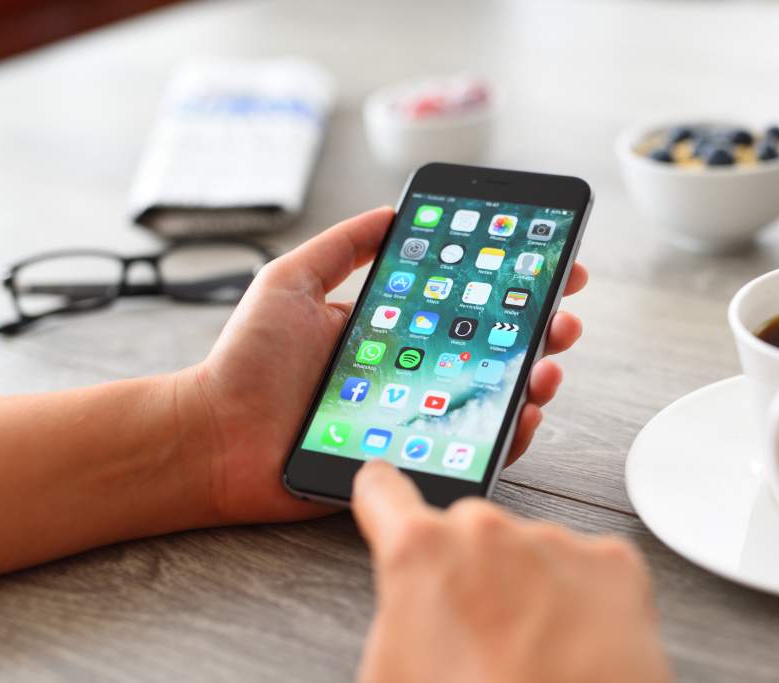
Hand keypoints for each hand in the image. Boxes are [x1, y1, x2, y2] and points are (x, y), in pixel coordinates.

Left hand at [180, 208, 587, 523]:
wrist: (214, 437)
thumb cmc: (246, 361)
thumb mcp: (289, 282)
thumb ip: (340, 247)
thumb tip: (392, 212)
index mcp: (393, 330)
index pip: (466, 303)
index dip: (512, 285)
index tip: (553, 262)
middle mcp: (415, 371)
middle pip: (494, 348)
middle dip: (541, 328)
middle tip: (564, 314)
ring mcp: (419, 415)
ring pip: (495, 397)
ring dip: (536, 376)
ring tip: (550, 360)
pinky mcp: (415, 458)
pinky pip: (474, 446)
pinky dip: (510, 430)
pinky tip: (526, 410)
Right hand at [351, 460, 670, 682]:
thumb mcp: (391, 674)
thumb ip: (395, 614)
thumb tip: (408, 604)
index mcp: (422, 554)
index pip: (383, 491)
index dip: (380, 496)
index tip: (382, 488)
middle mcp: (488, 532)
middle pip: (468, 532)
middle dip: (470, 571)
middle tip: (479, 637)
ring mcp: (555, 542)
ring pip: (529, 553)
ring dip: (528, 590)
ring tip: (533, 656)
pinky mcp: (613, 562)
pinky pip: (586, 569)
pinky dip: (582, 602)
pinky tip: (573, 649)